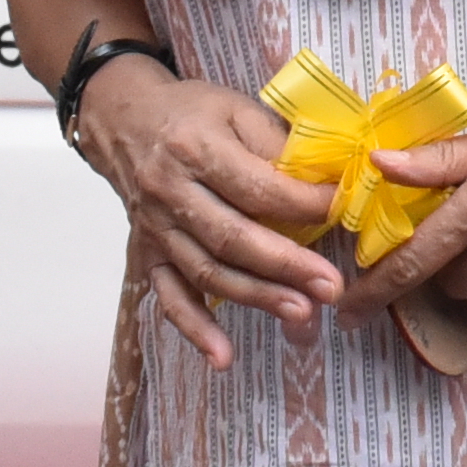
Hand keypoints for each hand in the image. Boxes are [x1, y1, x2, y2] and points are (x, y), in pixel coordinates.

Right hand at [68, 71, 348, 363]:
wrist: (125, 119)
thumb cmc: (193, 112)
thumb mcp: (239, 109)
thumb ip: (279, 145)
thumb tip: (331, 182)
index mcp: (195, 148)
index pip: (257, 187)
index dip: (303, 204)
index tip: (341, 211)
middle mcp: (169, 191)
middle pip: (232, 237)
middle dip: (286, 266)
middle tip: (331, 286)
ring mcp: (155, 227)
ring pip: (206, 271)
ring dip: (255, 298)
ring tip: (302, 314)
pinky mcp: (146, 252)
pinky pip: (169, 296)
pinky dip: (194, 329)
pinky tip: (223, 357)